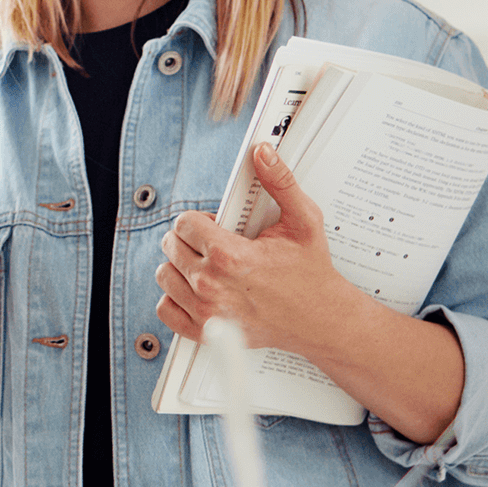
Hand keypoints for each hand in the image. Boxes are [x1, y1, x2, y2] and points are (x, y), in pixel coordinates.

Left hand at [154, 143, 350, 352]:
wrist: (323, 321)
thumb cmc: (312, 274)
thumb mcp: (303, 222)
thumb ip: (281, 183)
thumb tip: (262, 153)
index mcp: (230, 256)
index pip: (183, 223)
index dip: (199, 220)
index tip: (216, 227)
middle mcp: (212, 285)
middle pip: (171, 246)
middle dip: (189, 239)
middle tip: (215, 244)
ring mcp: (206, 312)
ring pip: (164, 274)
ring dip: (181, 266)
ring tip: (207, 265)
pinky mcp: (204, 333)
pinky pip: (165, 308)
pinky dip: (175, 297)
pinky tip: (197, 289)